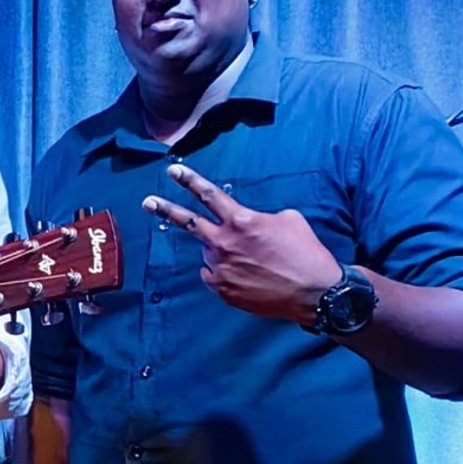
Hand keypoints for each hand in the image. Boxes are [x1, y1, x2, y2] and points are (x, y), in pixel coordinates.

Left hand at [143, 163, 342, 323]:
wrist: (315, 293)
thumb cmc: (306, 253)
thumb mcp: (289, 220)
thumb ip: (259, 217)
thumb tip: (247, 223)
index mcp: (241, 221)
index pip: (209, 195)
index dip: (189, 180)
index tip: (173, 171)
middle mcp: (224, 243)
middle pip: (188, 223)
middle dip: (165, 209)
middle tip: (147, 202)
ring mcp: (220, 269)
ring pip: (211, 254)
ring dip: (225, 253)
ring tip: (254, 262)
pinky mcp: (223, 291)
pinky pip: (214, 275)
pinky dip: (225, 273)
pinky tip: (247, 276)